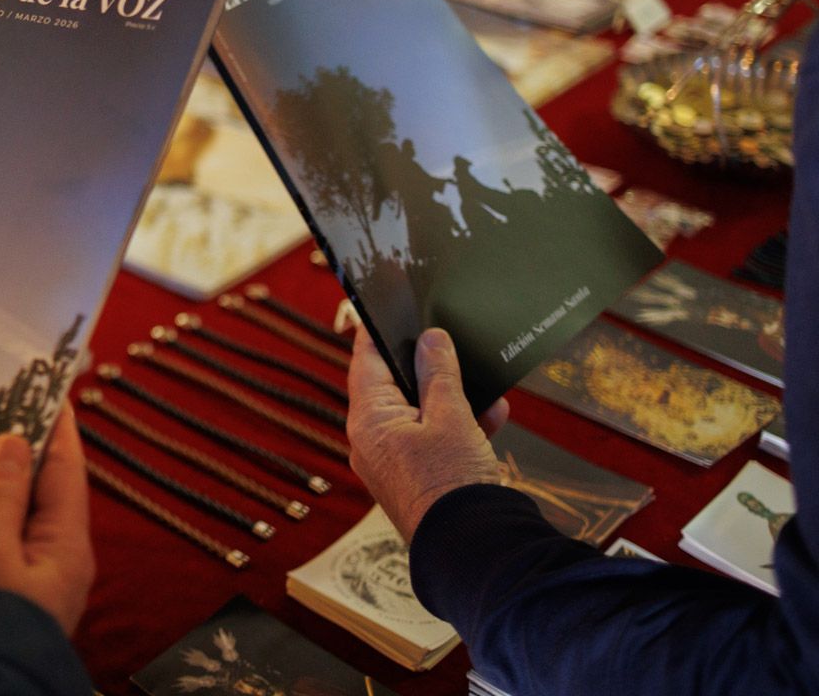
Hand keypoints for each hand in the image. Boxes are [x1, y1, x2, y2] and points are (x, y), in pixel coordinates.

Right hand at [0, 406, 94, 636]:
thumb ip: (0, 495)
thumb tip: (13, 440)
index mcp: (67, 547)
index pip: (67, 468)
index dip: (58, 423)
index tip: (49, 381)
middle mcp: (57, 561)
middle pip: (46, 487)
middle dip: (27, 444)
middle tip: (5, 398)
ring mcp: (31, 579)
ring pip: (21, 511)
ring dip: (3, 475)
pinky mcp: (2, 592)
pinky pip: (1, 534)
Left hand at [346, 326, 507, 541]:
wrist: (472, 550)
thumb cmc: (454, 484)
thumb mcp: (451, 418)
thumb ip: (439, 374)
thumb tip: (430, 339)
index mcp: (368, 420)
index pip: (365, 361)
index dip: (378, 332)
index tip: (388, 306)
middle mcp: (371, 440)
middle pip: (394, 387)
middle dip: (429, 368)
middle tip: (450, 343)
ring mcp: (391, 462)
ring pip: (419, 414)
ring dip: (452, 399)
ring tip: (486, 388)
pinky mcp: (413, 479)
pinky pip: (430, 441)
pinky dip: (457, 428)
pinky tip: (492, 418)